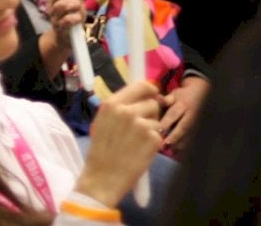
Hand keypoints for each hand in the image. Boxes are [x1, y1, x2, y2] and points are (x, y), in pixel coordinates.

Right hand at [44, 0, 84, 41]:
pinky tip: (78, 18)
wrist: (66, 38)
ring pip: (62, 5)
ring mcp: (55, 17)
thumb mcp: (74, 0)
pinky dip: (76, 17)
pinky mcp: (61, 28)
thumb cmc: (71, 16)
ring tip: (78, 8)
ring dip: (75, 4)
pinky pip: (68, 20)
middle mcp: (51, 5)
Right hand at [74, 80, 162, 206]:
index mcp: (112, 103)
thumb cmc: (101, 149)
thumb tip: (143, 96)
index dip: (150, 90)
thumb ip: (120, 107)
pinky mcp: (153, 139)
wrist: (103, 176)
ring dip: (152, 129)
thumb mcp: (103, 121)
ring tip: (137, 142)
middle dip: (150, 113)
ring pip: (157, 120)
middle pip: (152, 102)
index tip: (152, 96)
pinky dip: (154, 143)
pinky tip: (141, 150)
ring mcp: (141, 124)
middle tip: (140, 127)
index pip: (141, 85)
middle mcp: (127, 110)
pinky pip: (160, 135)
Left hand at [159, 75, 209, 153]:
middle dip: (174, 136)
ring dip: (180, 144)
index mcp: (183, 105)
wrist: (203, 95)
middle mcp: (191, 115)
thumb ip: (165, 100)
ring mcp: (197, 123)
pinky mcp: (200, 129)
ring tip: (171, 150)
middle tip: (165, 144)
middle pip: (183, 127)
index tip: (159, 131)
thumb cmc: (183, 96)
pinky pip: (194, 139)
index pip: (174, 114)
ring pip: (190, 135)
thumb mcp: (174, 94)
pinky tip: (179, 153)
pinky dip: (187, 147)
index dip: (166, 123)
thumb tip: (156, 98)